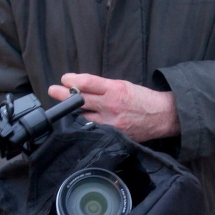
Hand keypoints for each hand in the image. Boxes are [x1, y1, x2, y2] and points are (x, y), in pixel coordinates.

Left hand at [48, 73, 180, 142]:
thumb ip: (102, 87)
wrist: (161, 115)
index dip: (72, 80)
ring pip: (82, 117)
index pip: (87, 83)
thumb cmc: (141, 98)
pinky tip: (75, 123)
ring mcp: (111, 122)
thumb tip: (81, 87)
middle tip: (53, 90)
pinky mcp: (113, 134)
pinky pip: (93, 130)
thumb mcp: (123, 85)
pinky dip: (83, 125)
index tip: (64, 79)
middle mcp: (110, 105)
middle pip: (80, 100)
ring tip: (61, 108)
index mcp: (114, 89)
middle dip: (63, 95)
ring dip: (70, 112)